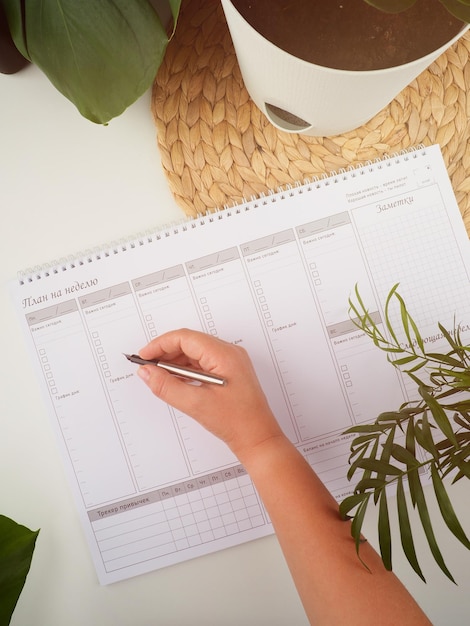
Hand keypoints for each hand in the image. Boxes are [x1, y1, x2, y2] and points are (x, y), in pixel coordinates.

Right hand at [137, 328, 284, 460]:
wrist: (258, 438)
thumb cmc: (237, 422)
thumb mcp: (195, 404)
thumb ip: (166, 386)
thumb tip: (147, 372)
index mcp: (224, 355)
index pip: (185, 338)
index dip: (160, 344)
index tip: (144, 356)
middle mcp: (228, 353)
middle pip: (189, 342)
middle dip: (165, 352)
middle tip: (147, 367)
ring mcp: (230, 362)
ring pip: (195, 353)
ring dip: (174, 362)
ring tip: (158, 376)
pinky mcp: (228, 372)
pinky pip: (202, 363)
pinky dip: (185, 370)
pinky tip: (175, 381)